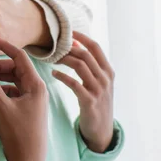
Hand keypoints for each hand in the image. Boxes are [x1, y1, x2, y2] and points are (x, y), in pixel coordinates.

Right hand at [0, 36, 47, 160]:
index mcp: (36, 85)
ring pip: (14, 78)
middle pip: (15, 67)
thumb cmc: (18, 136)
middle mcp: (37, 88)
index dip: (3, 45)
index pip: (19, 56)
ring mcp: (34, 98)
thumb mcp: (0, 105)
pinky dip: (2, 88)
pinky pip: (14, 90)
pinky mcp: (29, 107)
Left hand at [52, 31, 114, 152]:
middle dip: (68, 49)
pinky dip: (62, 76)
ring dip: (64, 60)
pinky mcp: (89, 101)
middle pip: (86, 54)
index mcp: (108, 71)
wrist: (102, 129)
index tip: (68, 31)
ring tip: (53, 60)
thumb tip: (75, 45)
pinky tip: (54, 74)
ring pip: (80, 66)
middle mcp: (105, 78)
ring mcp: (99, 90)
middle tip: (55, 49)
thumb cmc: (97, 102)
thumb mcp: (99, 82)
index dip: (81, 36)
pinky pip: (74, 84)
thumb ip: (91, 66)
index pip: (95, 47)